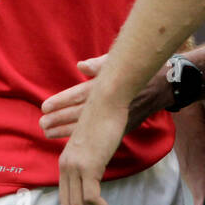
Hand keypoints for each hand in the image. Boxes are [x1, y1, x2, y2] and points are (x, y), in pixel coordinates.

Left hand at [40, 56, 171, 139]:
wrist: (162, 85)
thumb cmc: (137, 70)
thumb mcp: (118, 62)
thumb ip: (99, 64)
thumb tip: (81, 66)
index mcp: (106, 86)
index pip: (79, 95)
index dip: (61, 101)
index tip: (44, 107)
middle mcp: (109, 103)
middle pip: (79, 113)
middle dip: (60, 119)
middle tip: (42, 125)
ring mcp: (115, 116)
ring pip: (87, 125)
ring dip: (67, 130)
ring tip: (48, 133)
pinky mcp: (121, 125)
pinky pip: (100, 133)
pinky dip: (85, 137)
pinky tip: (72, 142)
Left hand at [58, 96, 129, 204]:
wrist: (107, 100)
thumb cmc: (105, 118)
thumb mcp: (94, 143)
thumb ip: (92, 160)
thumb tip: (97, 174)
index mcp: (65, 163)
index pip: (65, 199)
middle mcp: (66, 167)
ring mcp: (76, 167)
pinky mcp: (89, 166)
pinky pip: (91, 199)